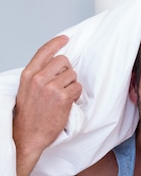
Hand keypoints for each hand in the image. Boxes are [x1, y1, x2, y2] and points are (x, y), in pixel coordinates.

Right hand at [14, 35, 81, 156]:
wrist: (28, 136)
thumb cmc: (29, 115)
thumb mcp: (27, 90)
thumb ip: (38, 75)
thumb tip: (54, 65)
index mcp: (28, 75)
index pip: (44, 51)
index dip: (56, 43)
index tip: (66, 39)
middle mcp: (38, 78)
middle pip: (64, 61)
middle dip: (67, 71)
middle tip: (62, 84)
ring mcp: (51, 87)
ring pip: (73, 75)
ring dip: (72, 85)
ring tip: (62, 97)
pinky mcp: (63, 98)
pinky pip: (78, 88)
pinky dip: (76, 95)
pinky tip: (67, 103)